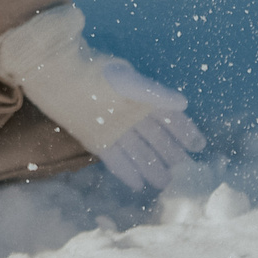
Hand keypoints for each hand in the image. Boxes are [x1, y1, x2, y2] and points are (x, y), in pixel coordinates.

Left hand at [89, 60, 205, 193]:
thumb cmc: (95, 73)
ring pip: (138, 151)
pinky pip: (116, 159)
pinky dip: (127, 170)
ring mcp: (114, 129)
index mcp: (141, 98)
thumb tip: (184, 103)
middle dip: (170, 153)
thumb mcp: (126, 80)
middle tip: (184, 171)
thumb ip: (153, 92)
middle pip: (155, 138)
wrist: (58, 75)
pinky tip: (137, 184)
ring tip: (164, 183)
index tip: (198, 146)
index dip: (184, 130)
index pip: (168, 118)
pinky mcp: (97, 140)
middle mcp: (130, 115)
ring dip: (150, 166)